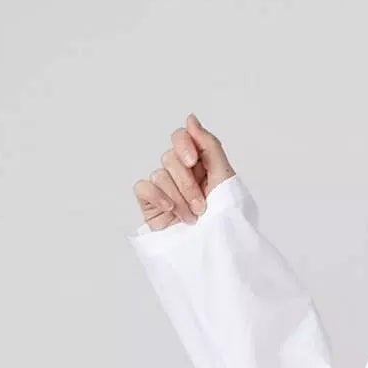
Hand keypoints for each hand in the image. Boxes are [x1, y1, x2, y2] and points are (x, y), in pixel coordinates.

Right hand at [132, 114, 235, 228]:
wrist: (214, 249)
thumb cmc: (223, 217)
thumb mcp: (224, 178)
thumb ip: (209, 145)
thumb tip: (190, 118)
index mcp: (199, 163)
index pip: (182, 137)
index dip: (184, 144)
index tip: (194, 162)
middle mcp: (179, 172)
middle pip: (170, 157)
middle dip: (188, 184)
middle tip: (202, 205)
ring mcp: (163, 187)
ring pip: (160, 174)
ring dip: (179, 198)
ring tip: (193, 217)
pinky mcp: (150, 202)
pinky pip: (143, 187)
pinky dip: (159, 198)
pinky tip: (171, 211)